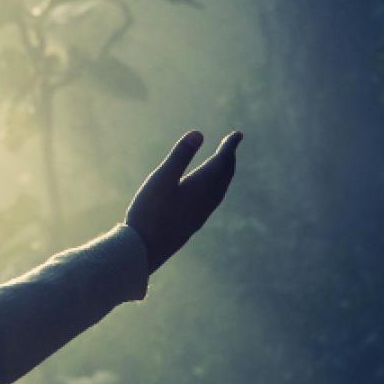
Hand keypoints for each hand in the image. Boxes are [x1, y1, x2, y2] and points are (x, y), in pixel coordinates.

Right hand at [125, 130, 242, 273]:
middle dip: (229, 158)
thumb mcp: (162, 178)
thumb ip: (179, 156)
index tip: (238, 134)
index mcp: (202, 186)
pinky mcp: (193, 224)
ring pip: (220, 190)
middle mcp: (206, 200)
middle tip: (231, 144)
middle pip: (225, 175)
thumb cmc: (150, 211)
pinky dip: (216, 188)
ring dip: (224, 174)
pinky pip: (213, 201)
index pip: (222, 161)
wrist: (145, 249)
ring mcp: (201, 214)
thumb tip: (198, 133)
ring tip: (223, 166)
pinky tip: (205, 194)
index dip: (230, 146)